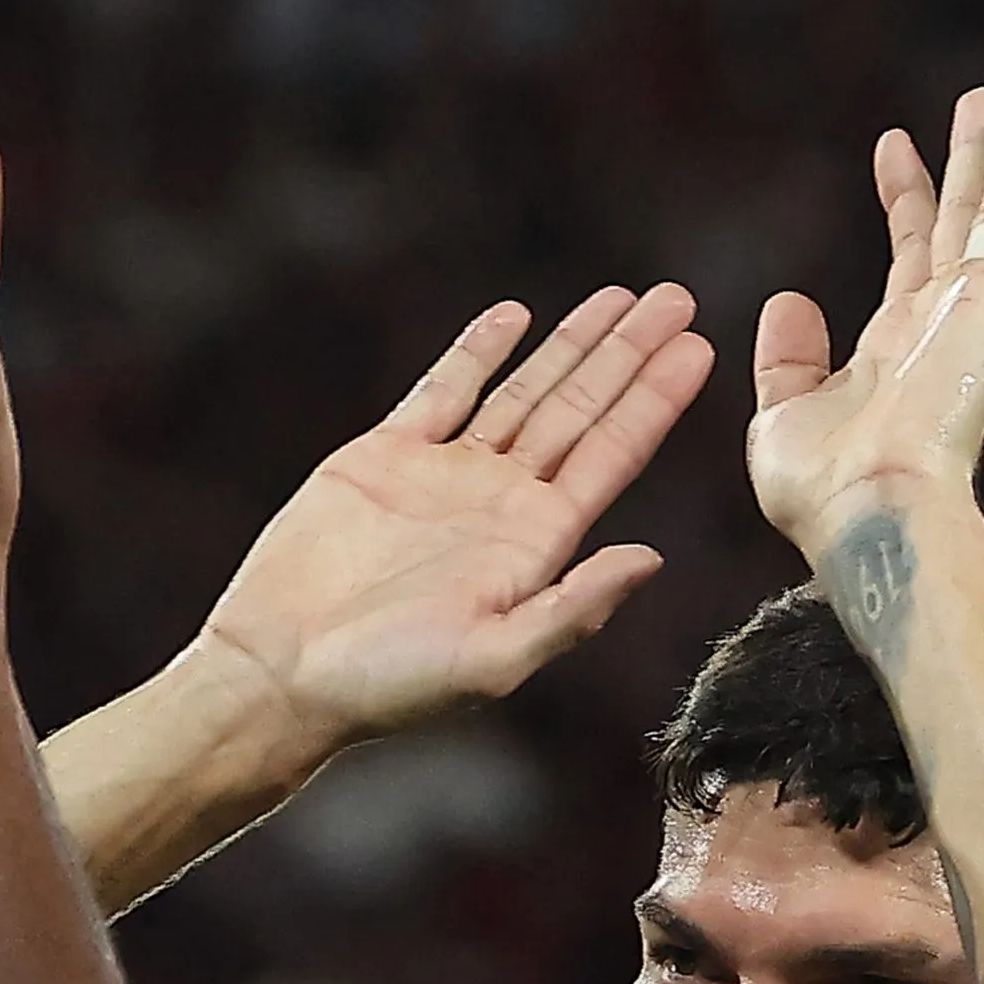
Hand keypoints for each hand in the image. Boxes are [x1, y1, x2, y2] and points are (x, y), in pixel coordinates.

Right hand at [192, 282, 710, 750]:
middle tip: (678, 298)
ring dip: (571, 344)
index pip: (613, 456)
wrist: (283, 673)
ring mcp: (446, 475)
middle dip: (629, 354)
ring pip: (524, 392)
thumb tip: (652, 557)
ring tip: (620, 297)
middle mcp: (502, 502)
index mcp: (538, 546)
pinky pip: (442, 390)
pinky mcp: (384, 458)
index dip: (656, 401)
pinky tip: (515, 317)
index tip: (699, 349)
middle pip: (582, 410)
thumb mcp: (494, 661)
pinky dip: (477, 351)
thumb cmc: (390, 686)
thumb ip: (573, 608)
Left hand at [744, 90, 983, 558]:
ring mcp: (975, 313)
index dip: (903, 194)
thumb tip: (790, 300)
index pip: (908, 252)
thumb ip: (787, 361)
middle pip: (965, 222)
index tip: (893, 142)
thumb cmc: (825, 493)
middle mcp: (944, 324)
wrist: (871, 512)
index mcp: (897, 348)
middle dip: (973, 163)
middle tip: (983, 104)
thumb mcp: (781, 417)